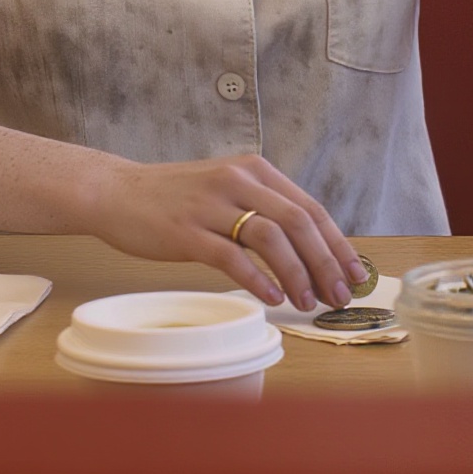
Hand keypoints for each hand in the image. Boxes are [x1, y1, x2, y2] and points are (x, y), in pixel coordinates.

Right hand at [87, 152, 366, 310]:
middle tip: (338, 296)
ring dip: (296, 274)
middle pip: (298, 222)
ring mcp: (212, 205)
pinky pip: (231, 257)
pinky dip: (257, 279)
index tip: (354, 273)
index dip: (337, 243)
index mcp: (255, 170)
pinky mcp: (186, 231)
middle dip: (325, 262)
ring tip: (308, 303)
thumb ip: (262, 209)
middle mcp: (239, 181)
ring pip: (270, 238)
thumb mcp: (227, 190)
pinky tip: (272, 299)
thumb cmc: (176, 198)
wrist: (118, 193)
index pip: (310, 208)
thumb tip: (309, 249)